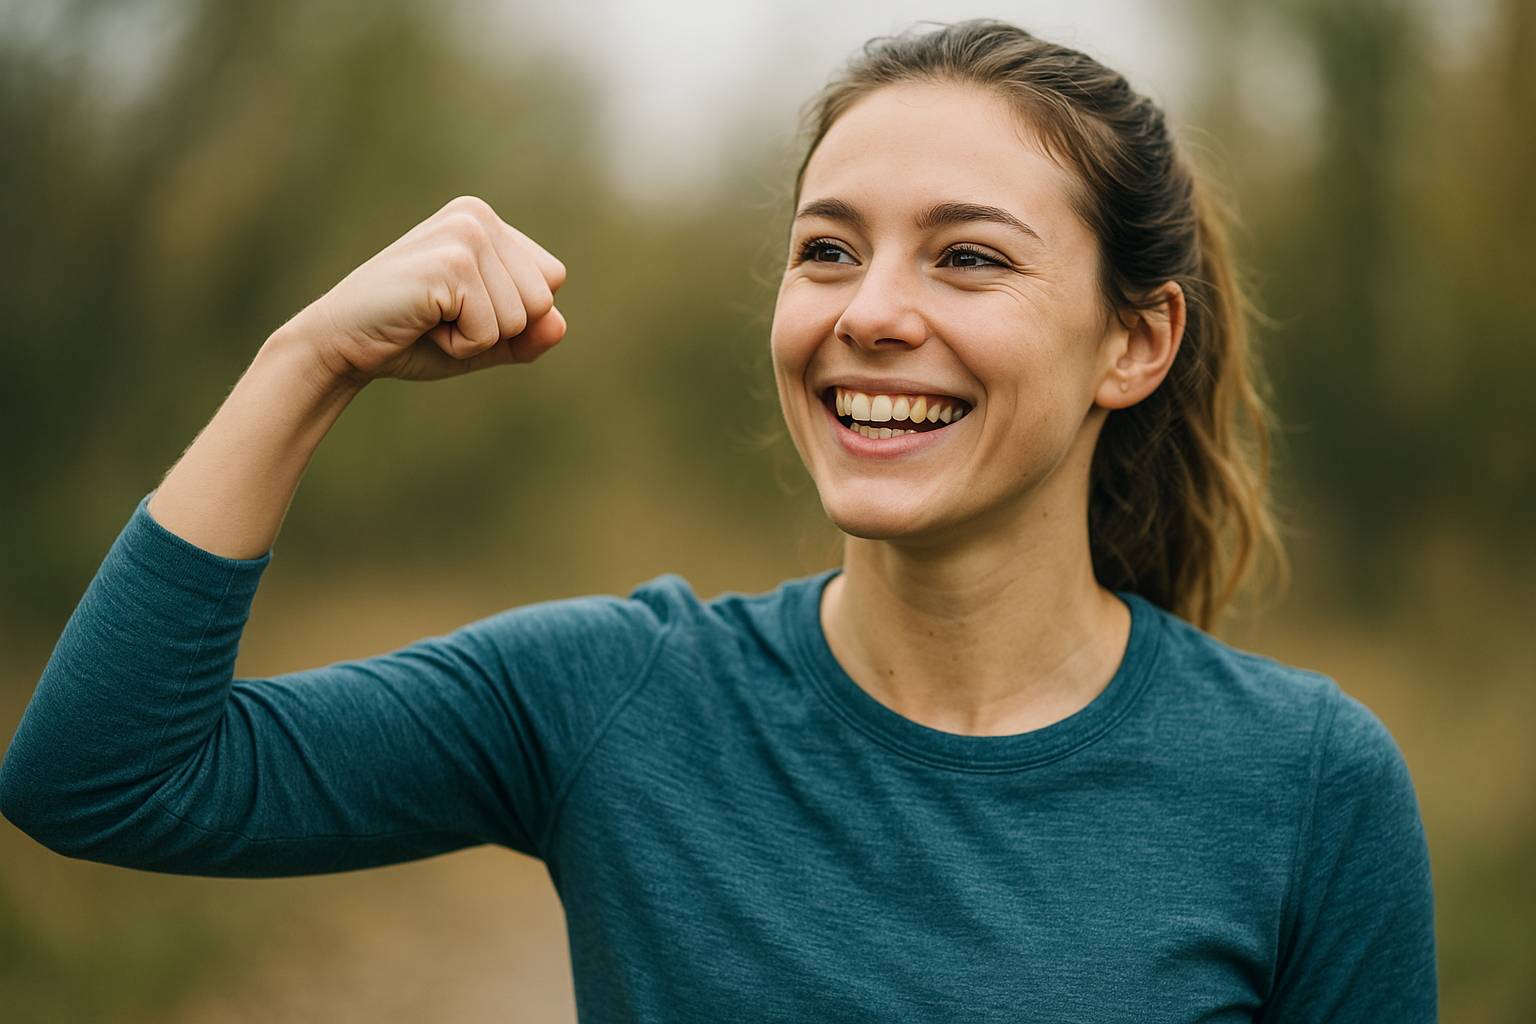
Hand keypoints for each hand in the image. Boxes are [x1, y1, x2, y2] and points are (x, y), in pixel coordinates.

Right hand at [281, 195, 568, 385]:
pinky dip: (460, 345)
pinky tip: (422, 323)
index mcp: (487, 221)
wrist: (341, 343)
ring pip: (521, 319)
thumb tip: (560, 325)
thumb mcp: (485, 340)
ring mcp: (465, 235)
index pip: (552, 280)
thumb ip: (530, 335)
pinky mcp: (451, 264)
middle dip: (498, 329)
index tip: (459, 308)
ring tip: (430, 319)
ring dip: (476, 338)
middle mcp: (478, 217)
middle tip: (441, 317)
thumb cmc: (412, 338)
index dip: (514, 314)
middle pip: (543, 301)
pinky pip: (491, 332)